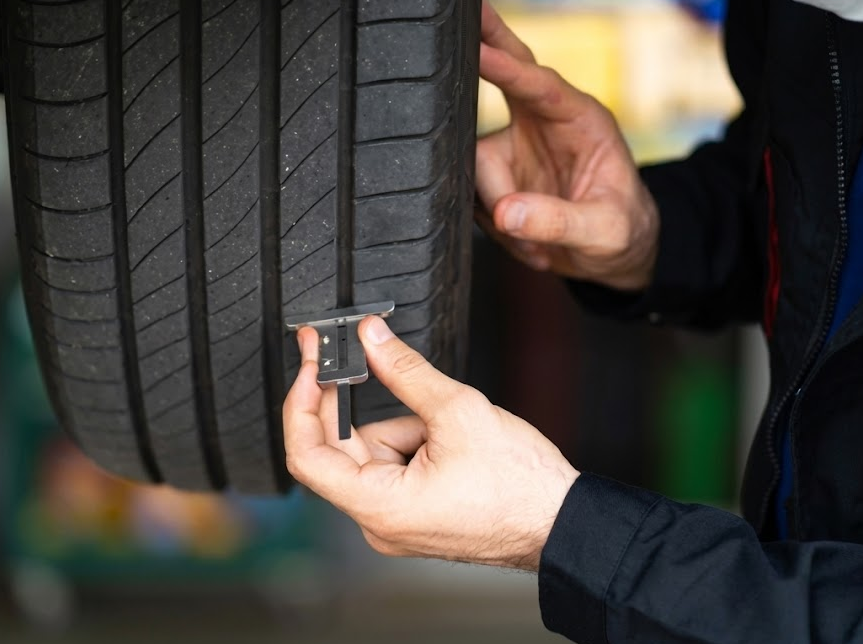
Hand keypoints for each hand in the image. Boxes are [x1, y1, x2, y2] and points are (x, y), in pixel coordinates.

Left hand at [283, 316, 578, 570]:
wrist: (562, 522)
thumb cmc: (521, 486)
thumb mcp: (458, 411)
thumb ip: (404, 370)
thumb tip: (371, 338)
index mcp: (380, 507)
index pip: (307, 456)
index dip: (300, 403)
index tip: (309, 364)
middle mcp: (380, 522)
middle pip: (342, 449)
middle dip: (358, 403)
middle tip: (358, 352)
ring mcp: (396, 520)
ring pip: (373, 452)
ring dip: (401, 424)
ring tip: (446, 423)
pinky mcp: (414, 514)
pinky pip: (394, 466)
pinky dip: (413, 440)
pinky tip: (449, 437)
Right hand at [476, 1, 658, 290]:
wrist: (610, 257)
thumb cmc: (622, 233)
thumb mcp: (605, 232)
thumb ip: (560, 222)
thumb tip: (506, 214)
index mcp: (581, 120)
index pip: (539, 84)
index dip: (506, 67)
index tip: (478, 50)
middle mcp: (543, 123)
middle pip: (505, 71)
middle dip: (485, 43)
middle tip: (462, 13)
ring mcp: (515, 147)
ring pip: (476, 165)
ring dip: (498, 210)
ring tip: (536, 244)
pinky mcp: (497, 174)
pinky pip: (473, 194)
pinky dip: (495, 225)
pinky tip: (526, 240)